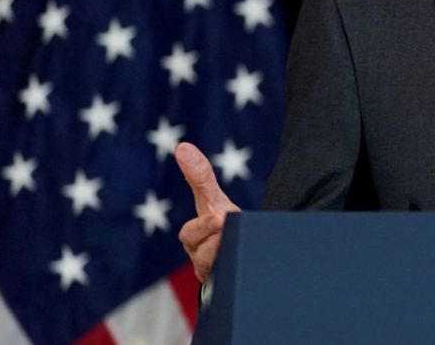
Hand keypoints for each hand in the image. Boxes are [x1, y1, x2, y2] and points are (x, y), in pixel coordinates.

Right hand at [175, 142, 240, 282]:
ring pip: (220, 270)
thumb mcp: (213, 200)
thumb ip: (200, 176)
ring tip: (244, 245)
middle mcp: (201, 258)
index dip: (205, 227)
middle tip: (233, 230)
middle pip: (204, 257)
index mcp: (194, 237)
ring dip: (232, 255)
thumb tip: (183, 147)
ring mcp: (216, 275)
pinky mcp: (229, 287)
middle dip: (219, 243)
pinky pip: (233, 286)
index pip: (191, 234)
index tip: (221, 218)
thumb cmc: (221, 222)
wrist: (236, 254)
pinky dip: (241, 274)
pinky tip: (252, 266)